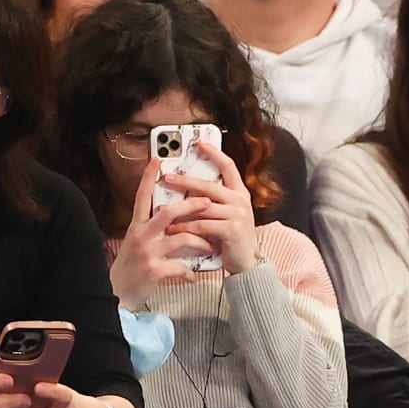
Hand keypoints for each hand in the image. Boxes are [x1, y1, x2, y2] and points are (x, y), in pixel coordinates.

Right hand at [110, 159, 215, 306]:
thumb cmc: (132, 268)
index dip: (149, 177)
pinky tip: (194, 276)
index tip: (158, 160)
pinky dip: (190, 272)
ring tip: (211, 245)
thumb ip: (152, 230)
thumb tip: (173, 219)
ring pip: (180, 238)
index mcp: (137, 226)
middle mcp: (141, 235)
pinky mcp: (153, 270)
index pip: (143, 196)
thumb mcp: (138, 243)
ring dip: (200, 241)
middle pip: (168, 212)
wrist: (116, 294)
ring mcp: (147, 252)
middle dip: (190, 205)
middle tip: (208, 201)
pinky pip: (180, 267)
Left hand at [165, 141, 259, 273]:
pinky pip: (202, 225)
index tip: (199, 143)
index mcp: (240, 193)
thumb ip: (213, 200)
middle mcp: (241, 201)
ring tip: (162, 209)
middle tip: (167, 177)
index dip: (214, 153)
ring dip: (180, 208)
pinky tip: (173, 228)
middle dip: (185, 180)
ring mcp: (238, 215)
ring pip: (203, 206)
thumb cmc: (231, 238)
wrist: (247, 264)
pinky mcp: (231, 230)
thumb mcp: (226, 214)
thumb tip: (187, 186)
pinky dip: (185, 227)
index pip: (229, 166)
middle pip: (209, 185)